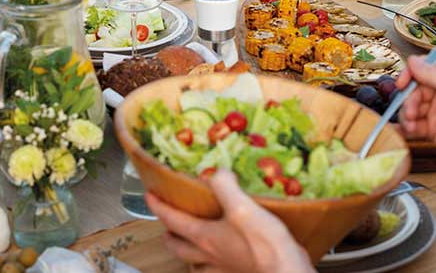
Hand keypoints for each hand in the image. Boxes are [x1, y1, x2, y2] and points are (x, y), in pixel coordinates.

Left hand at [146, 170, 314, 272]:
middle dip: (169, 233)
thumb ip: (225, 186)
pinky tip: (220, 258)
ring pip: (194, 263)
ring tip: (190, 241)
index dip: (158, 206)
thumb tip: (216, 172)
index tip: (149, 194)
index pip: (172, 219)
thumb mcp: (243, 207)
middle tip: (169, 222)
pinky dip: (210, 265)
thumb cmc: (264, 244)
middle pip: (178, 246)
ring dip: (187, 253)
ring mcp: (223, 267)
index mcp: (204, 236)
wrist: (286, 271)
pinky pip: (215, 271)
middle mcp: (209, 255)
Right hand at [397, 55, 435, 203]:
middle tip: (411, 112)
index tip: (401, 85)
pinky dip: (408, 126)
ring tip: (412, 125)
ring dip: (406, 115)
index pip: (425, 67)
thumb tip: (413, 60)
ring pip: (411, 105)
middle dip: (408, 100)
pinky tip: (411, 132)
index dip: (410, 74)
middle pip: (414, 88)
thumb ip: (433, 75)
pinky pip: (413, 122)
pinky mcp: (433, 127)